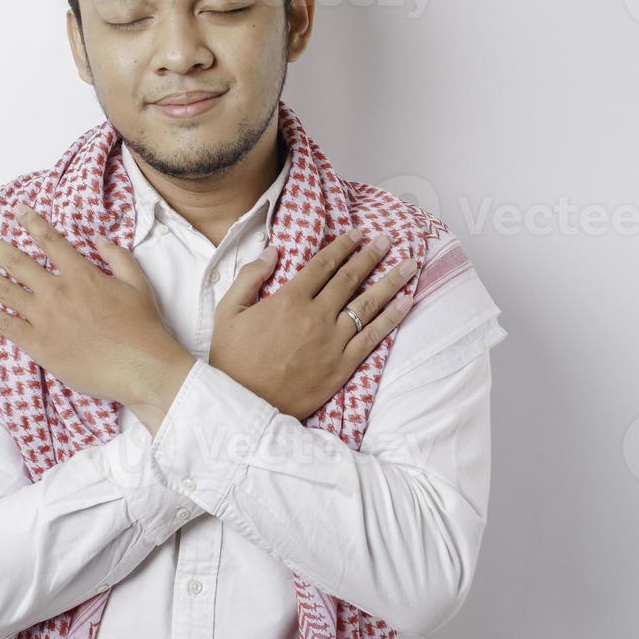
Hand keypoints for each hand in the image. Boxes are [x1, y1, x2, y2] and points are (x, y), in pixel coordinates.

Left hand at [0, 204, 193, 414]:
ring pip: (3, 289)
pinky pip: (3, 325)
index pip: (50, 241)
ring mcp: (44, 318)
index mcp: (82, 275)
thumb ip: (118, 257)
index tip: (16, 209)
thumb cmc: (142, 328)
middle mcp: (57, 291)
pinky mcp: (37, 344)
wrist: (139, 367)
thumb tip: (100, 239)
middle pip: (15, 261)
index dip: (31, 222)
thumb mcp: (137, 284)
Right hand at [209, 229, 418, 420]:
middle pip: (350, 278)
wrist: (244, 404)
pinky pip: (373, 337)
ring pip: (368, 304)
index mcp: (289, 299)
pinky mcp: (343, 366)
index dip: (342, 246)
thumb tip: (272, 251)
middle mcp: (316, 316)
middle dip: (371, 255)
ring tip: (410, 265)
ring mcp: (333, 341)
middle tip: (387, 239)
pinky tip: (407, 303)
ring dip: (391, 281)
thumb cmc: (232, 359)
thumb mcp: (228, 312)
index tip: (357, 233)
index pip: (323, 264)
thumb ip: (249, 278)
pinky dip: (392, 318)